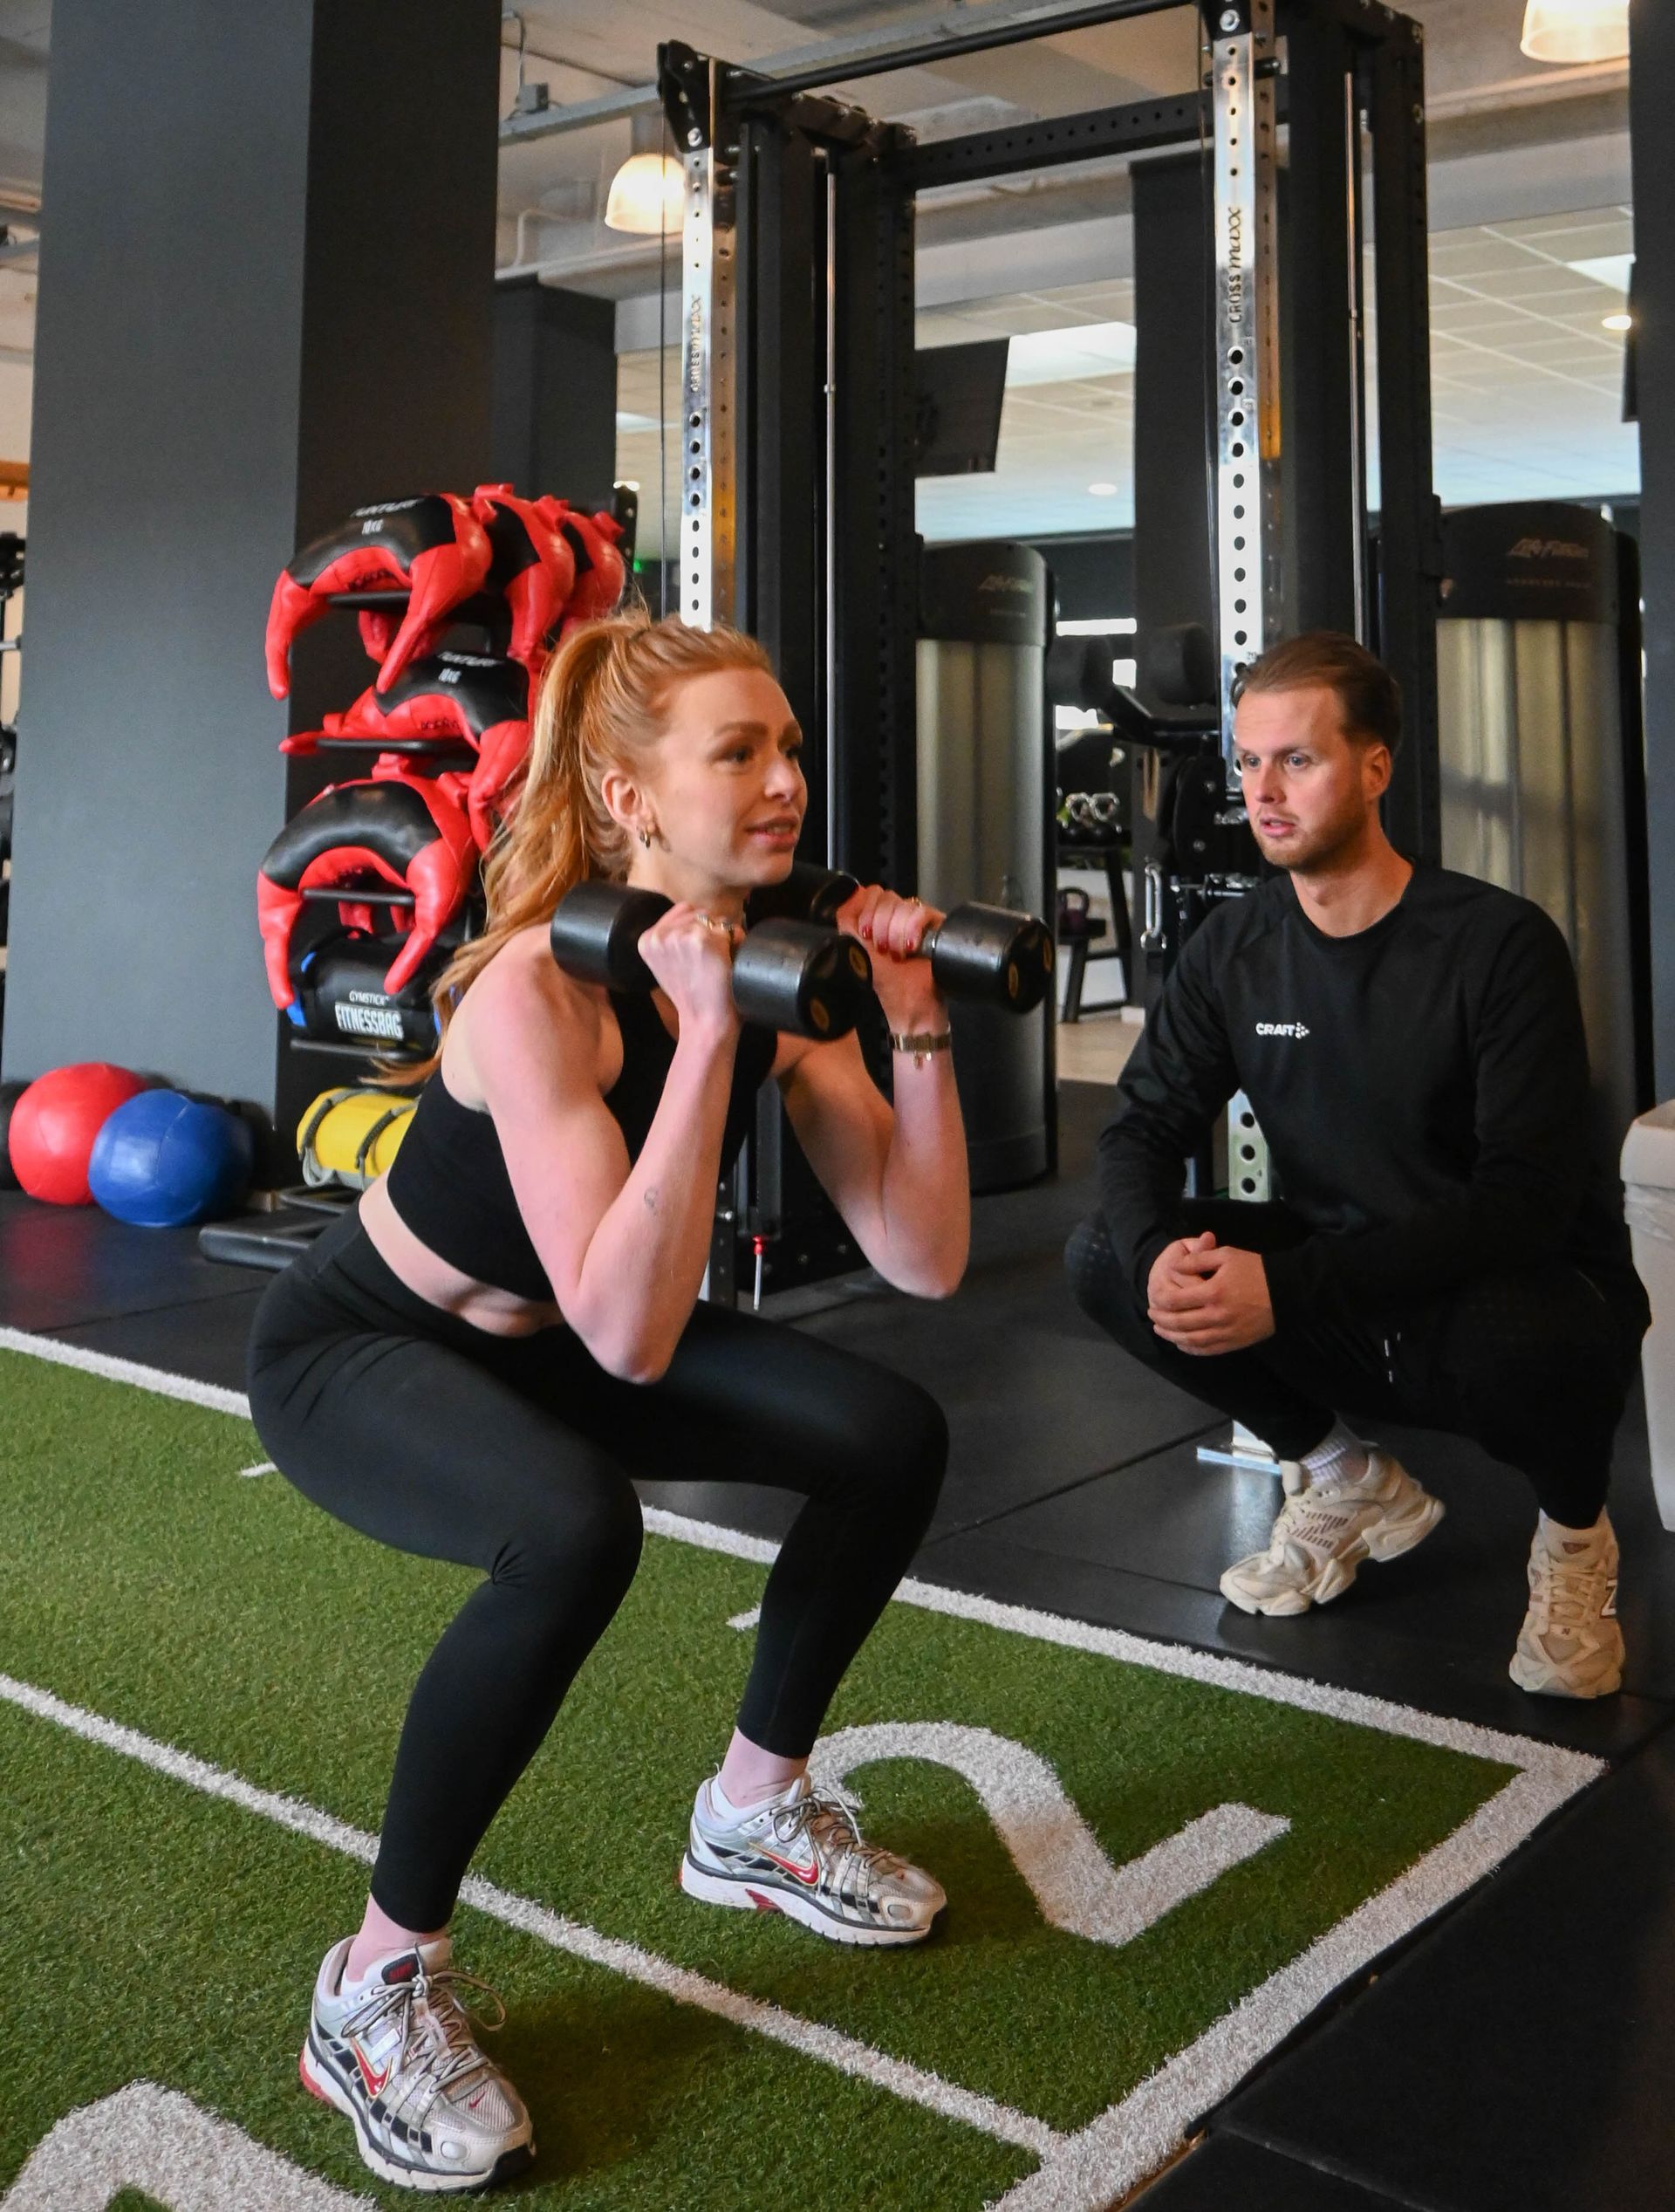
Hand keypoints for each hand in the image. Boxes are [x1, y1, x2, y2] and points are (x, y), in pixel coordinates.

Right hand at [635, 902, 742, 1041]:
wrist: (705, 1022)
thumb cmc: (693, 996)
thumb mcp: (670, 965)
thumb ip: (675, 939)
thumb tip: (702, 916)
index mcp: (647, 940)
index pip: (682, 910)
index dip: (698, 928)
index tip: (698, 954)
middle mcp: (659, 935)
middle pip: (698, 913)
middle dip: (711, 930)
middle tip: (710, 961)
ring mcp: (679, 936)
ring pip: (714, 920)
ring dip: (723, 936)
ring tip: (717, 963)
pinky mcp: (700, 939)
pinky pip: (728, 929)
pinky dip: (734, 943)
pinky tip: (725, 964)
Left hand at [836, 884, 946, 1031]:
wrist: (909, 1003)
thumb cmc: (885, 982)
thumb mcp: (854, 947)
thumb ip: (847, 918)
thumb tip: (853, 891)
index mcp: (879, 917)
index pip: (872, 893)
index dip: (867, 913)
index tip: (867, 937)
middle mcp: (899, 915)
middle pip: (887, 897)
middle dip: (880, 927)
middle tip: (884, 951)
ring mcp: (919, 919)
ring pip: (903, 905)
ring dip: (895, 934)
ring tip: (899, 955)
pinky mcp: (938, 925)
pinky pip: (921, 912)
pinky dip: (912, 930)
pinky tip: (911, 949)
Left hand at [1146, 1232, 1274, 1355]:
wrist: (1286, 1292)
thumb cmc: (1256, 1269)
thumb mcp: (1226, 1255)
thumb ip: (1198, 1260)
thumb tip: (1174, 1266)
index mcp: (1212, 1292)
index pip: (1175, 1300)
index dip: (1159, 1300)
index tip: (1153, 1298)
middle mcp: (1216, 1315)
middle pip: (1179, 1323)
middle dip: (1161, 1319)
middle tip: (1152, 1314)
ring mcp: (1225, 1332)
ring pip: (1190, 1339)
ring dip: (1171, 1336)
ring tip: (1161, 1330)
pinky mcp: (1234, 1342)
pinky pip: (1207, 1350)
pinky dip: (1190, 1348)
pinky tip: (1182, 1343)